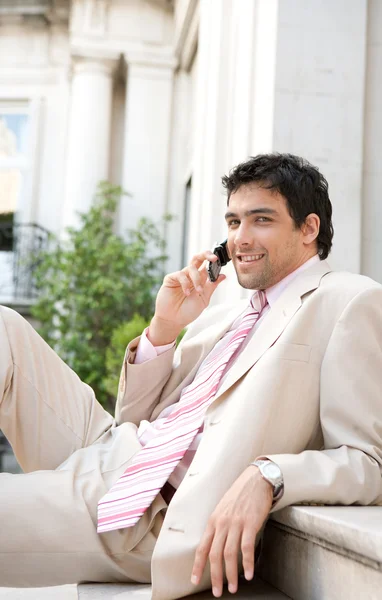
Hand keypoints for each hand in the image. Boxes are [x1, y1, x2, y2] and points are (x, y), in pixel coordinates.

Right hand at [148, 250, 225, 344]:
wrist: (174, 320)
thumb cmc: (188, 311)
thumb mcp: (204, 299)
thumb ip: (212, 286)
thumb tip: (223, 275)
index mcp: (200, 280)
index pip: (207, 266)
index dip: (214, 262)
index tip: (221, 261)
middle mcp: (190, 276)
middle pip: (198, 258)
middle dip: (206, 255)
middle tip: (214, 258)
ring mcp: (180, 277)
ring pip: (191, 267)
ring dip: (197, 279)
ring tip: (198, 291)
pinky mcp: (170, 279)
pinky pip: (180, 274)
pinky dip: (185, 283)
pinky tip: (186, 293)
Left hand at [191, 466, 272, 596]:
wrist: (255, 480)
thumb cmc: (240, 495)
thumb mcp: (223, 509)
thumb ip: (218, 526)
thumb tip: (215, 545)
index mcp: (213, 520)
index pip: (202, 547)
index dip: (197, 566)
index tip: (194, 580)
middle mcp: (222, 523)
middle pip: (214, 554)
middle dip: (215, 576)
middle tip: (218, 592)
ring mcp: (236, 523)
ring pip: (229, 554)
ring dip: (231, 574)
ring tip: (233, 587)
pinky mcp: (250, 523)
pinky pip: (247, 547)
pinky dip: (248, 563)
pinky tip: (249, 574)